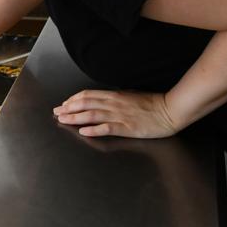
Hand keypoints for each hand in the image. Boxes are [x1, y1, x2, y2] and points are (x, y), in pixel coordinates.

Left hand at [52, 89, 178, 138]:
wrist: (170, 110)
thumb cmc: (153, 103)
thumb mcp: (131, 95)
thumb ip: (117, 98)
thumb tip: (105, 99)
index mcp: (115, 95)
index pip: (88, 95)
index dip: (73, 99)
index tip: (64, 103)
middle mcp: (114, 104)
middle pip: (86, 103)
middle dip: (69, 108)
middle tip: (57, 112)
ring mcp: (119, 115)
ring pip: (92, 115)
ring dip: (75, 118)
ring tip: (63, 120)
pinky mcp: (126, 127)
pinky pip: (107, 128)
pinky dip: (94, 130)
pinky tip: (84, 131)